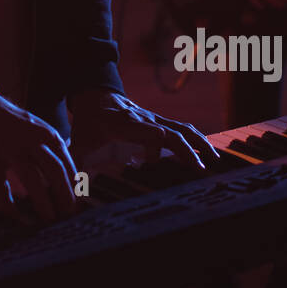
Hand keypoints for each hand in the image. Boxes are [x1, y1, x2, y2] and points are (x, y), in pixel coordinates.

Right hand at [0, 93, 77, 222]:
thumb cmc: (9, 123)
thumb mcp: (37, 128)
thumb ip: (52, 148)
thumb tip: (70, 177)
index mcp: (45, 134)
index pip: (67, 162)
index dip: (74, 185)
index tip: (78, 202)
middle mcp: (30, 141)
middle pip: (54, 171)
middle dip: (64, 196)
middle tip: (68, 215)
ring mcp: (9, 150)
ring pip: (32, 179)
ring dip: (43, 202)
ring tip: (49, 219)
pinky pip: (0, 186)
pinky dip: (8, 204)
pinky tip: (15, 217)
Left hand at [68, 89, 219, 169]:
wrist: (95, 94)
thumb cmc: (87, 122)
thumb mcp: (77, 142)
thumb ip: (75, 165)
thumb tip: (71, 192)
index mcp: (120, 123)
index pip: (141, 128)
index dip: (152, 140)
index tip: (157, 157)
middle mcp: (141, 119)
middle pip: (169, 130)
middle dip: (185, 149)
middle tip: (200, 170)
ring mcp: (153, 119)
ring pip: (181, 128)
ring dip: (198, 144)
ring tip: (215, 162)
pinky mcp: (160, 121)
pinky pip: (182, 129)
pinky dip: (197, 140)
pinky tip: (209, 155)